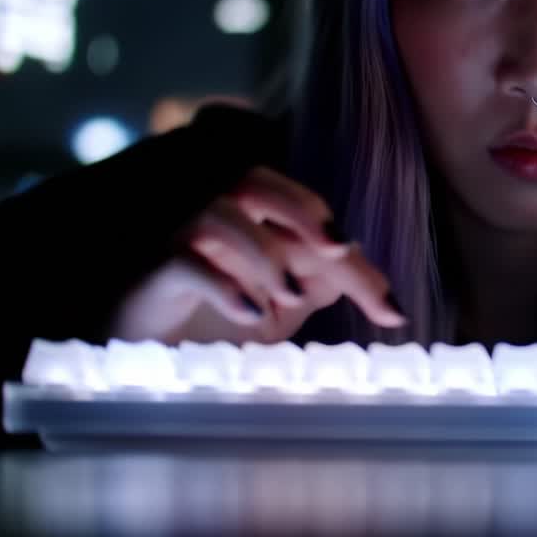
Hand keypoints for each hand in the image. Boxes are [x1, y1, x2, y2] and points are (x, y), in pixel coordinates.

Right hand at [113, 166, 404, 343]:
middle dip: (306, 212)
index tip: (394, 313)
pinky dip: (218, 283)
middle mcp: (217, 213)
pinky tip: (246, 313)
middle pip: (260, 184)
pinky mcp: (147, 267)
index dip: (356, 263)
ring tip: (291, 296)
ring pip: (219, 213)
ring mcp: (177, 234)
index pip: (311, 221)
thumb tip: (368, 280)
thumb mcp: (278, 305)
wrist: (142, 352)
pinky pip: (180, 259)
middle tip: (337, 251)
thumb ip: (317, 282)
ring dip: (262, 252)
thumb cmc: (212, 320)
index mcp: (253, 217)